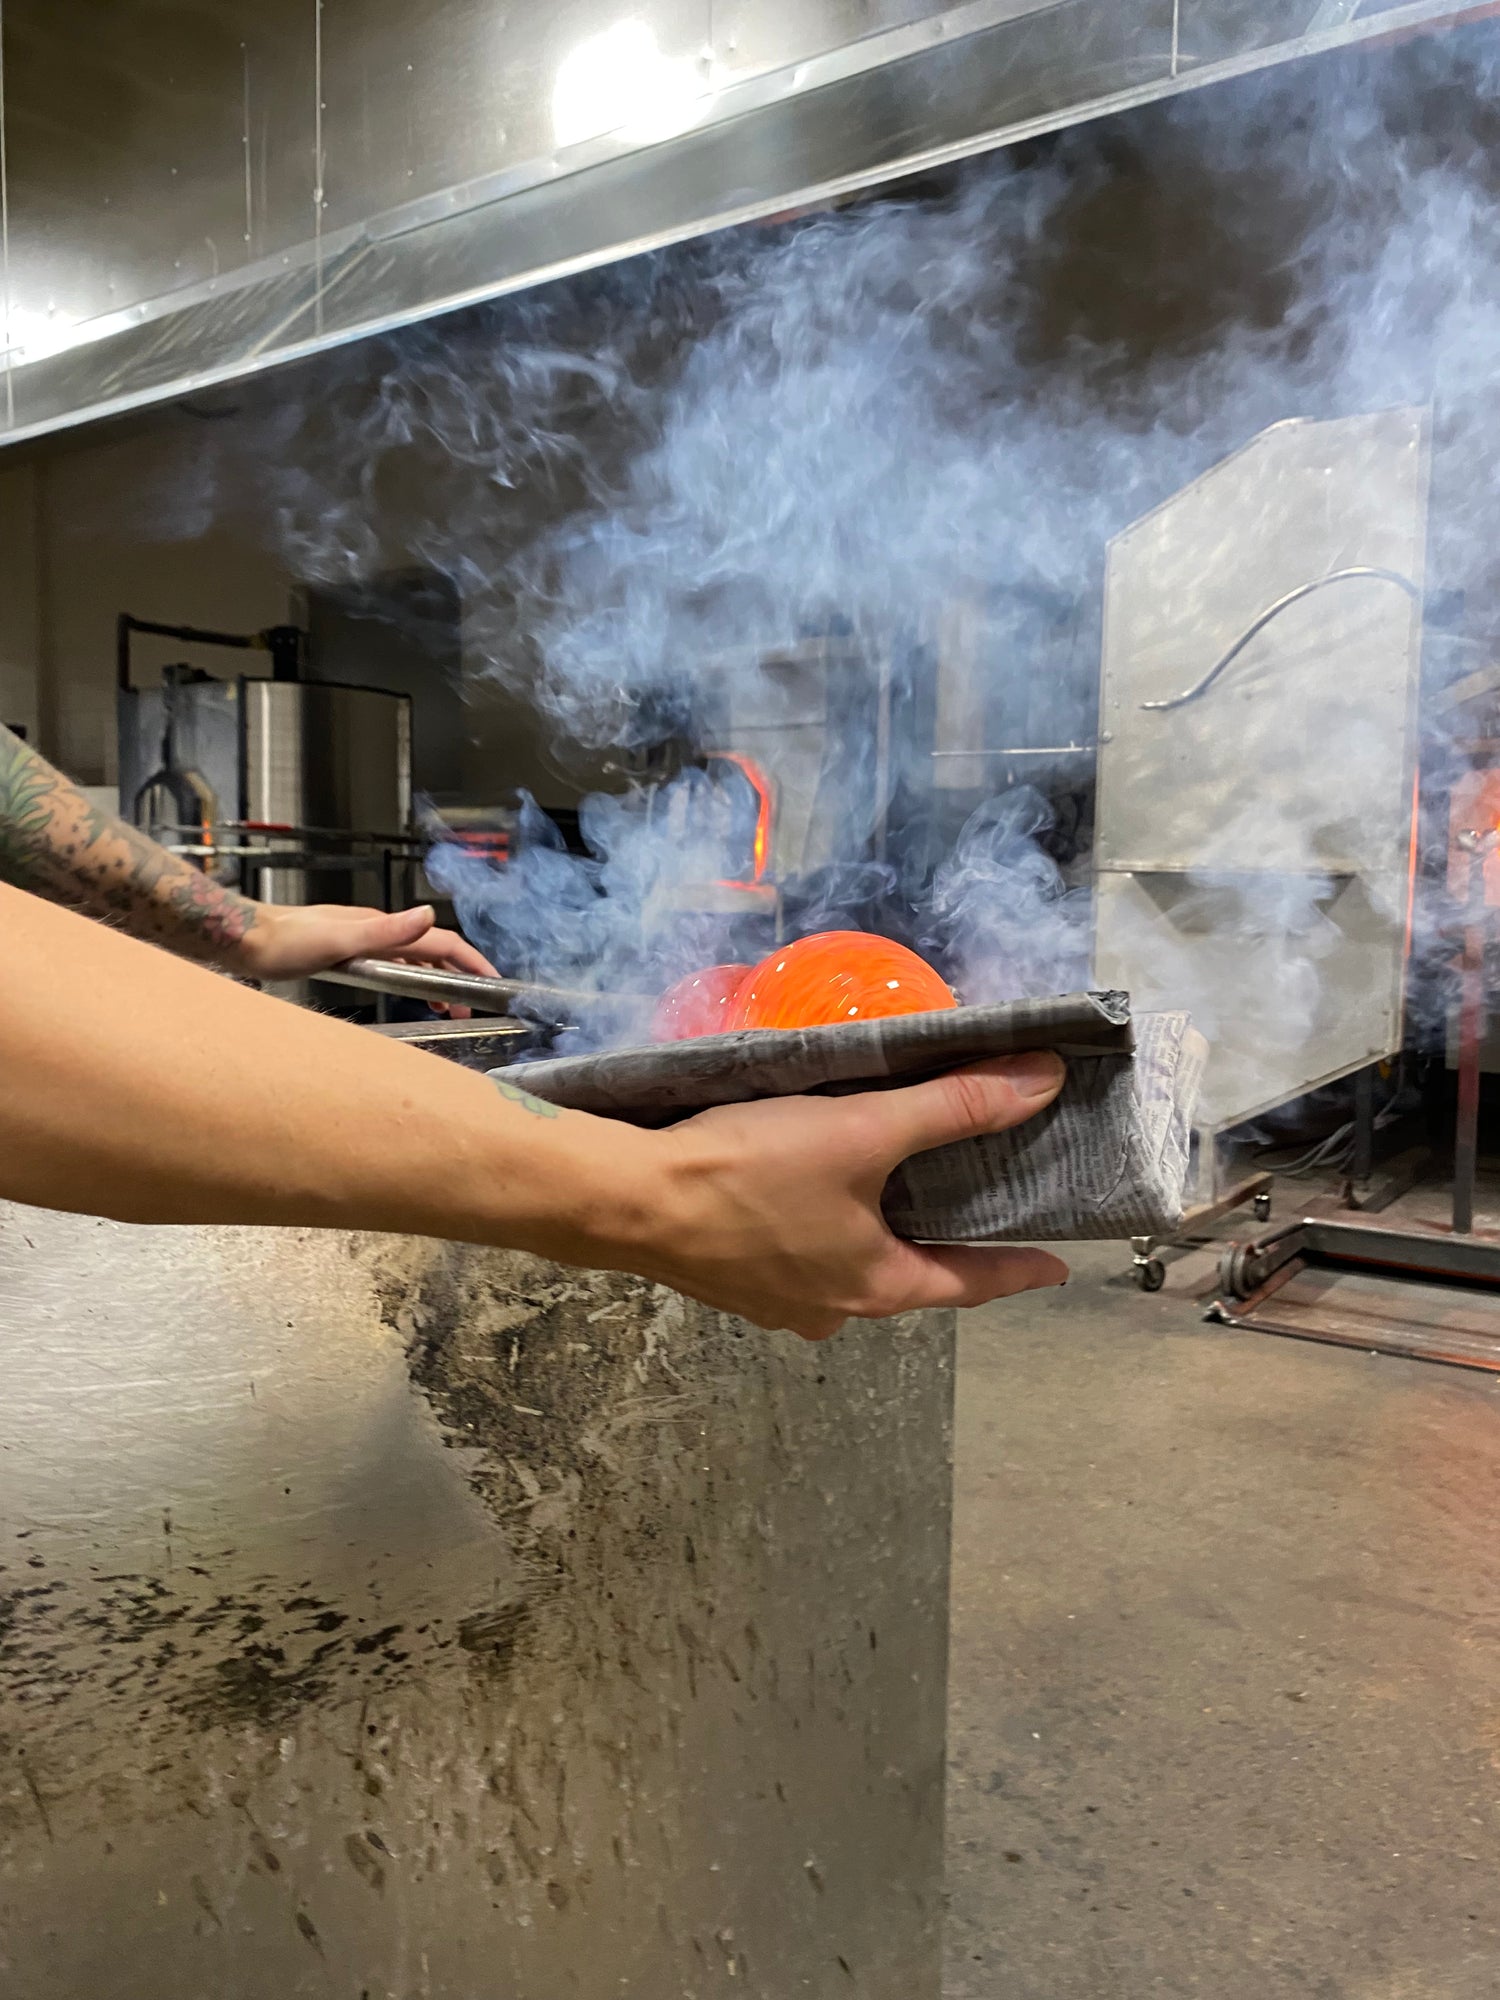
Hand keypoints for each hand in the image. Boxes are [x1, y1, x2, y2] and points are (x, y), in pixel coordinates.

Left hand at [233, 902, 497, 1012]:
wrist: (243, 939)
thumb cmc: (283, 943)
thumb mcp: (339, 940)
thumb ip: (386, 932)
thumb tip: (429, 916)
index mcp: (379, 928)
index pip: (439, 941)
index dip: (471, 959)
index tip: (493, 979)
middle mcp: (374, 929)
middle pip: (431, 949)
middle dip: (460, 974)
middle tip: (474, 1004)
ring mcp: (360, 938)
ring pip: (412, 958)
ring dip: (437, 979)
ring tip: (448, 1005)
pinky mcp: (345, 949)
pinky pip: (392, 963)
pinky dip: (410, 977)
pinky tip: (405, 988)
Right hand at [607, 1052, 1069, 1338]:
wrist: (626, 1198)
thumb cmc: (750, 1171)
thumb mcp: (864, 1128)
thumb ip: (955, 1106)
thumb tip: (1044, 1083)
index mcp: (877, 1287)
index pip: (972, 1282)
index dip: (1019, 1269)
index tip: (1055, 1266)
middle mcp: (833, 1309)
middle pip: (910, 1274)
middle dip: (942, 1240)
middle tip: (975, 1202)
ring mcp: (777, 1302)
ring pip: (851, 1263)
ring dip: (877, 1229)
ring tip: (892, 1179)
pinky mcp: (733, 1279)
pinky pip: (802, 1253)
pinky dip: (826, 1223)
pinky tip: (813, 1184)